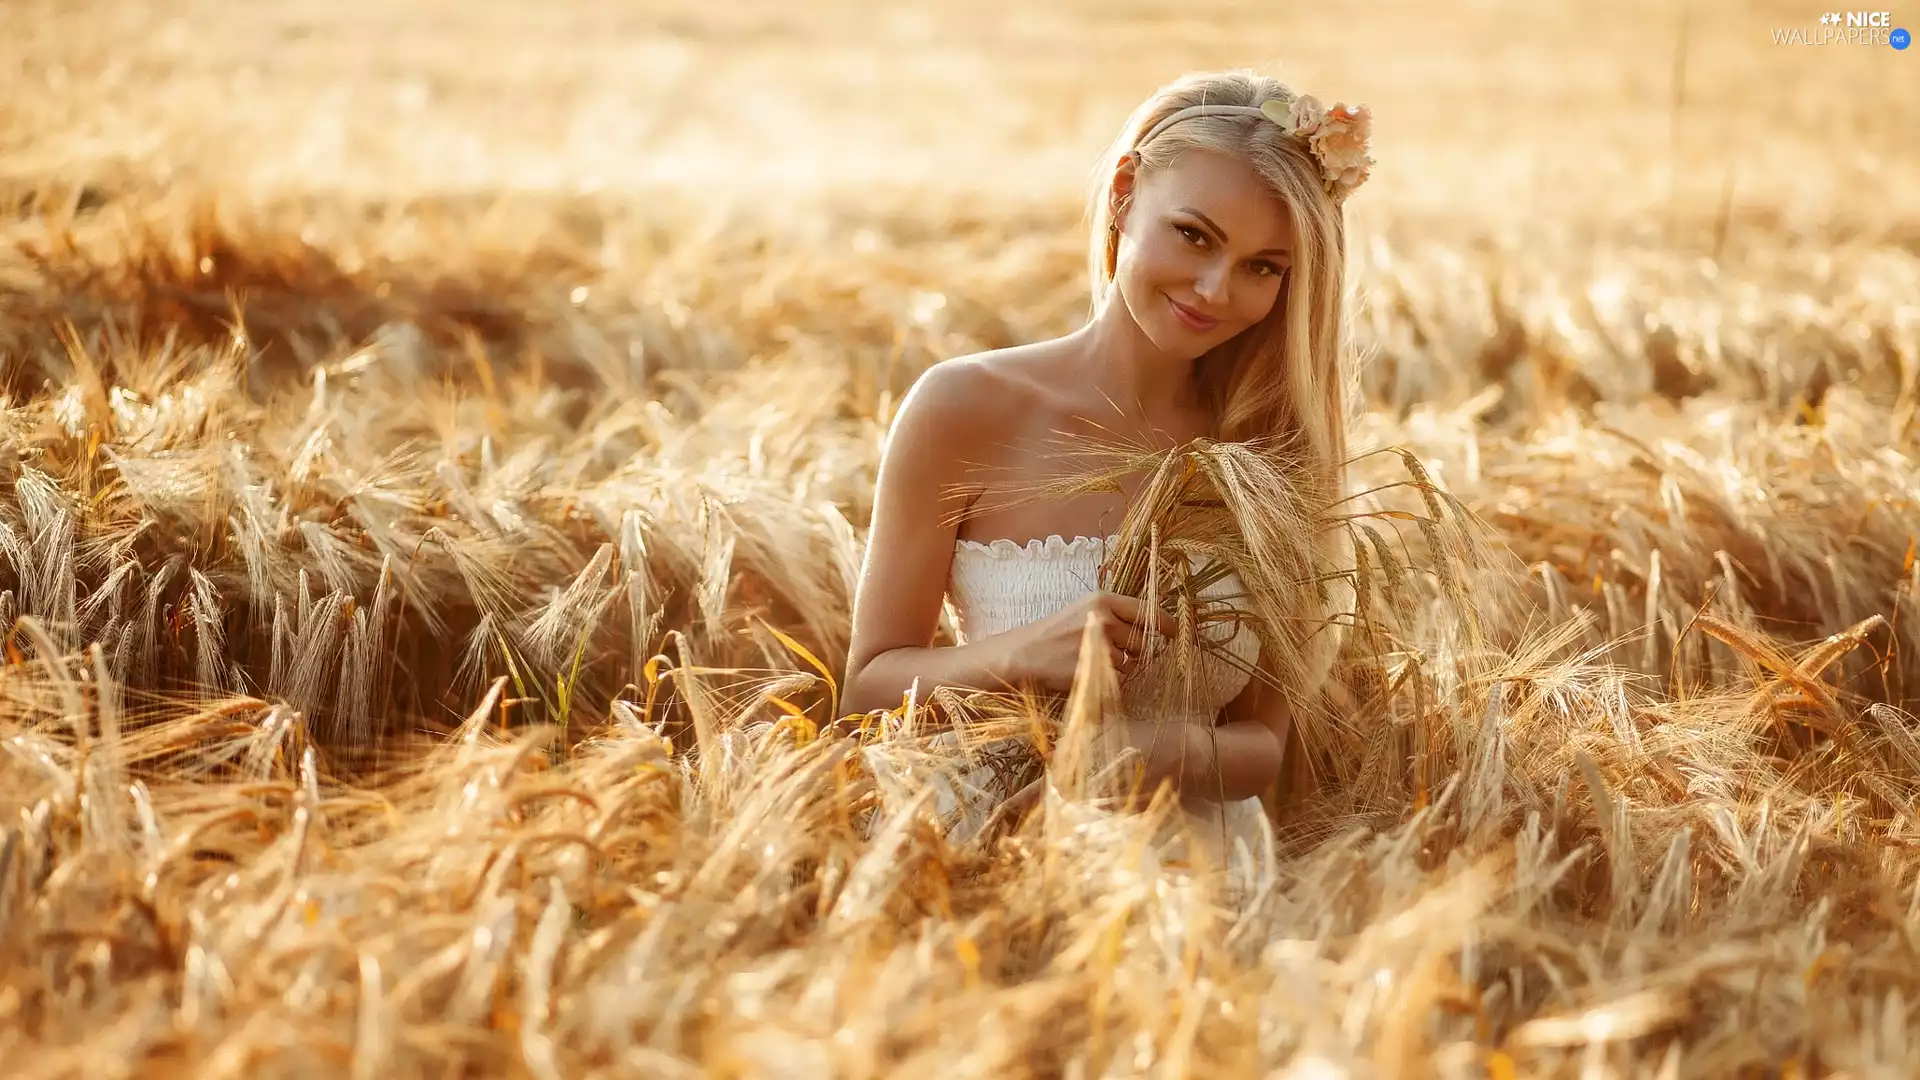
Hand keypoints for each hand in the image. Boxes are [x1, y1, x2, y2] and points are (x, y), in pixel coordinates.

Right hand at [996, 591, 1177, 693]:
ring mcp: (1100, 645)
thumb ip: (1115, 615)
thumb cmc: (1054, 633)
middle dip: (1134, 649)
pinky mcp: (1095, 668)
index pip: (1148, 611)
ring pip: (1132, 662)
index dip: (1165, 623)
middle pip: (1143, 640)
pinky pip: (1120, 679)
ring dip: (1121, 666)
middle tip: (1110, 650)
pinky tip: (1090, 672)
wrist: (1024, 654)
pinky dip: (1111, 680)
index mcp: (1103, 599)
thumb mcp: (1084, 611)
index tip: (1175, 631)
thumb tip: (1152, 628)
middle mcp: (1105, 619)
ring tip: (1095, 660)